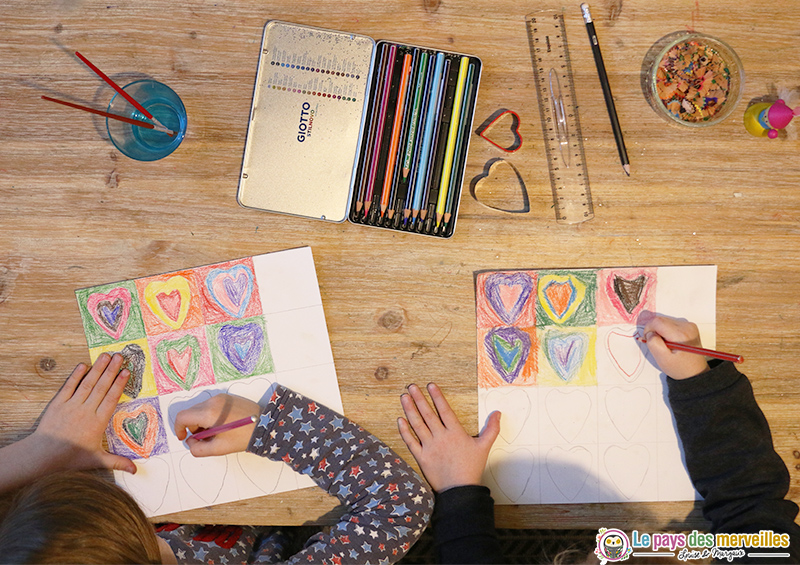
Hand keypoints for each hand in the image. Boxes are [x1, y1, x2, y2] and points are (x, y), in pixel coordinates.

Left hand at [33, 353, 135, 473]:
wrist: (43, 455)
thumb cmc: (71, 458)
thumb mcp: (96, 460)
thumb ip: (117, 462)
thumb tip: (135, 470)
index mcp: (98, 422)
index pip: (111, 398)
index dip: (119, 383)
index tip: (126, 371)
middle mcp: (86, 410)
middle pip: (102, 386)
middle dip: (112, 370)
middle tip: (120, 356)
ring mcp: (72, 405)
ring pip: (88, 383)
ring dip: (98, 368)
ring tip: (106, 355)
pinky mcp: (58, 403)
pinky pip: (69, 386)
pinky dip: (76, 375)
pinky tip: (83, 365)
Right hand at [174, 393, 259, 456]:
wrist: (266, 425)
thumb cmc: (243, 437)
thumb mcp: (218, 448)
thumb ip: (198, 449)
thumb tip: (190, 442)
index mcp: (209, 412)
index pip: (182, 417)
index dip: (179, 428)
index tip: (184, 437)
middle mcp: (213, 401)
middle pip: (191, 413)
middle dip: (193, 427)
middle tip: (206, 438)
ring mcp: (221, 397)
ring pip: (200, 409)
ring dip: (202, 421)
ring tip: (217, 432)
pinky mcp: (227, 397)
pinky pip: (211, 405)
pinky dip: (210, 415)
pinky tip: (223, 425)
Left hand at [398, 383, 500, 491]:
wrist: (460, 490)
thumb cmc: (472, 468)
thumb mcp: (484, 447)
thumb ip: (492, 429)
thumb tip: (498, 413)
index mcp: (455, 433)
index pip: (444, 410)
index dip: (437, 396)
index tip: (430, 385)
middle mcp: (441, 437)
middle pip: (428, 414)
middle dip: (419, 398)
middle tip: (411, 386)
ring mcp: (430, 447)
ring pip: (417, 425)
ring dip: (410, 410)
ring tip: (404, 397)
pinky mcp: (422, 457)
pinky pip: (410, 442)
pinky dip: (404, 430)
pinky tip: (400, 420)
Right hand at [642, 315, 710, 379]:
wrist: (695, 372)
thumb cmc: (680, 368)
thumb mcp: (663, 360)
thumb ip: (654, 344)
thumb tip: (650, 333)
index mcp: (680, 334)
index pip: (657, 321)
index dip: (649, 330)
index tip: (649, 340)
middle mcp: (687, 326)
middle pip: (661, 320)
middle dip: (655, 331)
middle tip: (659, 345)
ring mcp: (689, 326)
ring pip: (665, 321)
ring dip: (661, 331)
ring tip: (667, 345)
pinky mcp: (689, 327)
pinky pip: (671, 324)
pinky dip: (667, 331)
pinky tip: (671, 342)